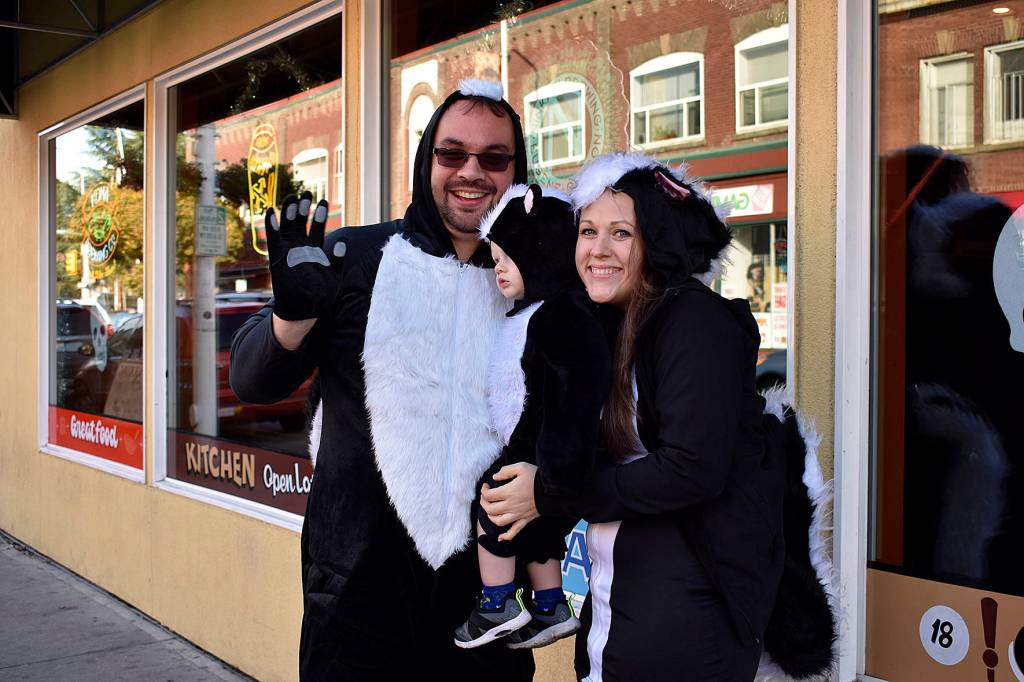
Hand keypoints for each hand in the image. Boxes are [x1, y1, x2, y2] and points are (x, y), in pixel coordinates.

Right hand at [266, 192, 341, 321]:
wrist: (304, 311)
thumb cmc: (321, 296)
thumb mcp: (335, 276)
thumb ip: (337, 259)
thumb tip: (341, 240)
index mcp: (314, 249)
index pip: (317, 227)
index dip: (319, 214)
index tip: (323, 201)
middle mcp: (300, 247)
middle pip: (301, 222)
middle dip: (303, 207)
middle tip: (306, 192)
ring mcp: (288, 251)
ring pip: (288, 227)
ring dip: (289, 212)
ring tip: (292, 197)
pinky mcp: (277, 258)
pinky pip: (273, 240)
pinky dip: (272, 226)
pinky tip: (270, 211)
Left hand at [480, 462, 539, 540]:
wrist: (553, 490)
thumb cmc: (537, 477)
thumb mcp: (521, 467)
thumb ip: (506, 471)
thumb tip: (495, 477)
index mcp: (509, 492)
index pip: (489, 495)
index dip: (484, 490)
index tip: (486, 486)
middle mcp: (511, 505)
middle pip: (490, 509)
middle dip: (484, 503)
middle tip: (485, 497)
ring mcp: (518, 515)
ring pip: (498, 521)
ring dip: (491, 517)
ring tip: (490, 510)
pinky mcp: (525, 520)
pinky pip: (514, 532)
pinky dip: (506, 536)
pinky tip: (500, 538)